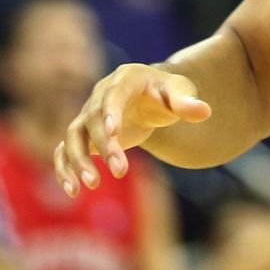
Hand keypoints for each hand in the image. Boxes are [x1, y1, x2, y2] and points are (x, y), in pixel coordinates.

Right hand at [54, 65, 210, 195]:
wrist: (149, 97)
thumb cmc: (166, 92)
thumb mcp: (179, 93)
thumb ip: (187, 103)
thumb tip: (204, 112)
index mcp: (124, 80)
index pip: (114, 95)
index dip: (111, 112)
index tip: (114, 132)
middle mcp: (100, 96)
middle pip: (93, 119)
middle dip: (104, 146)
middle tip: (120, 172)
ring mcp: (88, 115)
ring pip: (73, 136)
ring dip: (77, 160)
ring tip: (88, 187)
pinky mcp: (84, 135)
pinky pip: (66, 150)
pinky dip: (65, 168)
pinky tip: (72, 190)